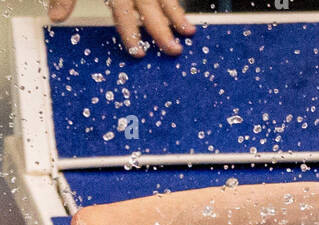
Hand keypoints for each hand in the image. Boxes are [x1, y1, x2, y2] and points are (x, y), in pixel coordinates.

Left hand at [48, 0, 195, 57]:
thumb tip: (56, 18)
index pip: (123, 11)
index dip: (131, 32)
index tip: (138, 53)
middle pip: (149, 7)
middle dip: (162, 30)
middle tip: (173, 51)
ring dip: (177, 15)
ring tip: (189, 33)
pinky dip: (175, 3)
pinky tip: (183, 15)